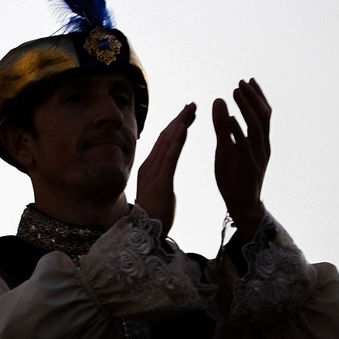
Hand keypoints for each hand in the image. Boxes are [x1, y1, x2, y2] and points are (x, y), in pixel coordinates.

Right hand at [133, 103, 195, 235]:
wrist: (145, 233)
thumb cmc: (154, 216)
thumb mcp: (156, 191)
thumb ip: (158, 178)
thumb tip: (163, 172)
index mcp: (149, 168)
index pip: (163, 142)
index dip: (175, 126)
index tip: (187, 114)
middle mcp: (149, 166)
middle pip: (165, 137)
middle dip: (179, 119)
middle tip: (192, 105)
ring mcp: (154, 172)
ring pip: (168, 143)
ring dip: (180, 124)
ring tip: (191, 110)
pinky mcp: (161, 180)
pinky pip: (170, 157)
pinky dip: (177, 141)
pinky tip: (184, 128)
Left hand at [214, 78, 270, 228]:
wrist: (241, 205)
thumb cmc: (234, 176)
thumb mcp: (225, 148)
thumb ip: (223, 127)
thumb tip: (220, 102)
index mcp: (259, 141)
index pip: (262, 114)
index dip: (256, 97)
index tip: (247, 80)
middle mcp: (262, 146)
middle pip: (262, 117)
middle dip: (252, 98)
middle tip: (241, 81)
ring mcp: (258, 157)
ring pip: (256, 128)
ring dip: (246, 108)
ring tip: (236, 93)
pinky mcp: (249, 168)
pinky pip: (245, 147)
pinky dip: (238, 131)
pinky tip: (231, 118)